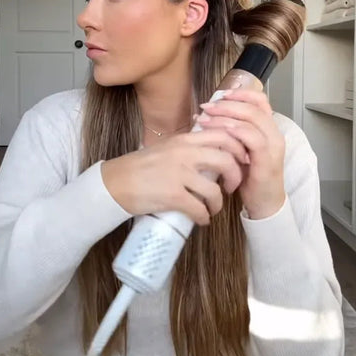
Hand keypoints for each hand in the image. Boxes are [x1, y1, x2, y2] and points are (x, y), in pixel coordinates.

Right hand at [101, 129, 246, 224]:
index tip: (241, 160)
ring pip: (214, 189)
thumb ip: (187, 148)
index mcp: (184, 139)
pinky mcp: (172, 195)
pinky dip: (204, 217)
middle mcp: (184, 153)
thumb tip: (210, 154)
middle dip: (236, 176)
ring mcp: (179, 174)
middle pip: (226, 160)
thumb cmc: (139, 167)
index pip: (222, 135)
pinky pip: (199, 209)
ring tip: (213, 208)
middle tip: (232, 187)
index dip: (238, 148)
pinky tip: (202, 220)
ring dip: (218, 203)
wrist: (115, 182)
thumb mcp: (165, 148)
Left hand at [197, 89, 285, 219]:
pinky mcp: (266, 159)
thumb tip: (205, 115)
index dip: (241, 94)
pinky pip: (251, 138)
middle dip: (227, 104)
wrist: (264, 204)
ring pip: (251, 119)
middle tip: (206, 106)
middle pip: (253, 107)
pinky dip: (233, 131)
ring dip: (225, 116)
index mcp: (269, 129)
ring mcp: (272, 146)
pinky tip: (217, 131)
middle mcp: (274, 134)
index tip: (220, 94)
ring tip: (205, 118)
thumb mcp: (239, 150)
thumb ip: (230, 133)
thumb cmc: (249, 177)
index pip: (260, 101)